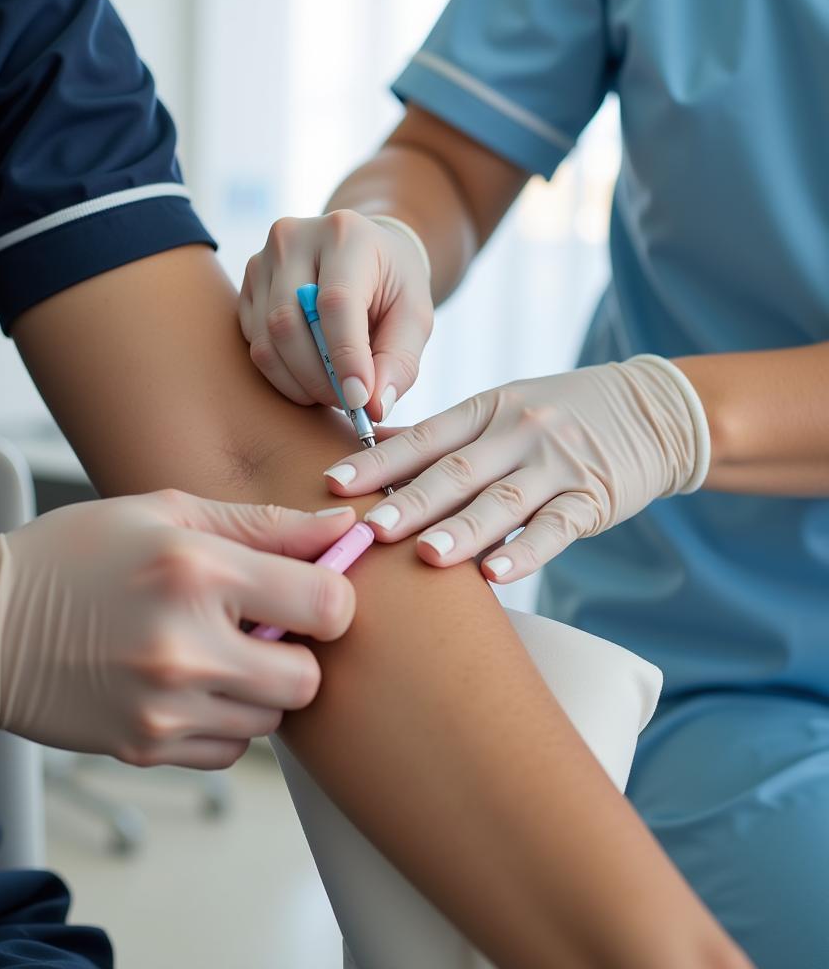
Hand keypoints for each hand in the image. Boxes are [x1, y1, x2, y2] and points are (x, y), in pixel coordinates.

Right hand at [0, 491, 356, 768]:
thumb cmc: (74, 555)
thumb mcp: (165, 512)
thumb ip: (264, 524)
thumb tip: (343, 529)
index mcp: (196, 571)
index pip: (327, 605)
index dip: (330, 597)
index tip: (309, 592)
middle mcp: (185, 645)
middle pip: (308, 679)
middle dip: (296, 652)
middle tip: (258, 627)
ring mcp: (164, 707)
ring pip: (271, 718)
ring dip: (258, 687)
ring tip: (211, 650)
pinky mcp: (146, 747)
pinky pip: (230, 750)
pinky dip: (224, 721)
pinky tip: (187, 684)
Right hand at [239, 210, 432, 420]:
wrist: (362, 256)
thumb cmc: (392, 286)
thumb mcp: (415, 316)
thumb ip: (400, 360)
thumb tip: (375, 406)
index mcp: (345, 234)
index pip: (335, 302)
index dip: (345, 357)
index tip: (359, 401)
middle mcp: (294, 239)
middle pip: (289, 323)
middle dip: (319, 378)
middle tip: (348, 403)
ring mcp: (262, 262)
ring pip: (266, 341)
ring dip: (300, 382)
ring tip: (332, 392)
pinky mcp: (245, 288)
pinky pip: (254, 345)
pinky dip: (283, 374)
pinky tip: (311, 374)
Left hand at [321, 356, 708, 582]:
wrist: (653, 410)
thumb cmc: (557, 414)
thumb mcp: (498, 407)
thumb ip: (439, 434)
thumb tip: (369, 446)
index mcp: (485, 409)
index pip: (423, 437)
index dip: (377, 462)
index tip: (332, 484)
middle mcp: (516, 432)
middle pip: (456, 470)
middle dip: (409, 501)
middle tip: (367, 529)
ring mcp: (556, 465)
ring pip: (503, 501)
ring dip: (463, 530)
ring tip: (426, 557)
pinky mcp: (593, 498)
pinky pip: (556, 528)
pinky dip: (526, 552)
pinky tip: (495, 576)